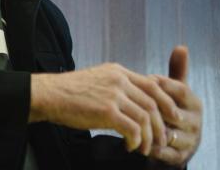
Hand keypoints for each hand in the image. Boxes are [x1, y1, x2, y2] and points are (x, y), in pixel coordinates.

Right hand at [30, 62, 181, 154]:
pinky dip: (135, 141)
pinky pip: (132, 129)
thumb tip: (132, 100)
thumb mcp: (96, 79)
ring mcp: (113, 95)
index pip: (153, 85)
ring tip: (144, 148)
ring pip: (145, 119)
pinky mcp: (106, 111)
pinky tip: (129, 146)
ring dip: (148, 137)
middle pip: (153, 103)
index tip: (172, 116)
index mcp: (118, 71)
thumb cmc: (68, 91)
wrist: (48, 95)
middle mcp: (119, 80)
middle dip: (161, 125)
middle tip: (163, 139)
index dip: (166, 102)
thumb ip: (116, 85)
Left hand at [145, 46, 202, 166]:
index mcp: (194, 102)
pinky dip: (150, 146)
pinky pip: (165, 152)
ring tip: (133, 122)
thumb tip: (182, 47)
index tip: (145, 80)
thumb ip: (176, 71)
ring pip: (169, 133)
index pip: (180, 90)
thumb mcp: (173, 90)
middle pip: (174, 113)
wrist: (172, 139)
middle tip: (134, 101)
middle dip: (154, 108)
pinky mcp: (180, 157)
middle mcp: (195, 122)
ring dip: (150, 128)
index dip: (161, 84)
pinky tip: (136, 140)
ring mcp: (189, 141)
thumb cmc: (170, 108)